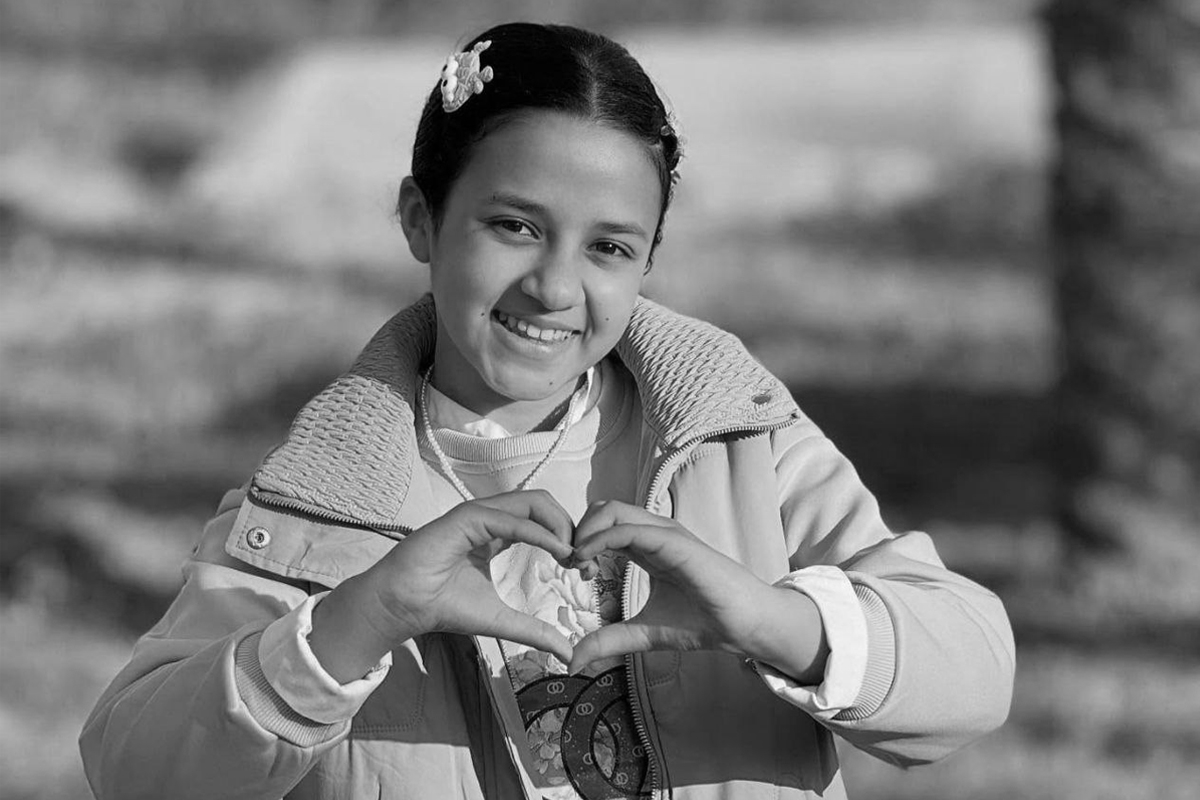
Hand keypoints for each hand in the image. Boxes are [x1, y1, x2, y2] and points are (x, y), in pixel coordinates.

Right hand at [310, 490, 575, 681]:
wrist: (404, 607)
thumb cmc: (444, 607)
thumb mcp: (502, 620)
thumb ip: (535, 631)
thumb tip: (569, 654)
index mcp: (497, 532)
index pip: (543, 521)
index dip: (569, 540)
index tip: (584, 571)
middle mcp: (490, 517)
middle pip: (544, 504)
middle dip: (571, 527)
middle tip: (584, 560)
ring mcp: (479, 514)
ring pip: (533, 502)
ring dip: (561, 526)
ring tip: (574, 555)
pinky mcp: (467, 518)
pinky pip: (512, 519)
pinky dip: (540, 533)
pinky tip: (559, 552)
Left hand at [568, 501, 809, 673]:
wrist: (743, 625)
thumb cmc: (702, 622)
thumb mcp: (643, 633)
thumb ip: (609, 641)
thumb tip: (573, 662)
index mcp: (646, 547)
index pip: (604, 524)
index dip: (581, 542)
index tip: (576, 573)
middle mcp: (653, 533)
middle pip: (602, 509)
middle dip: (578, 530)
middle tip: (573, 565)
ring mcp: (663, 533)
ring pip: (612, 510)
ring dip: (585, 532)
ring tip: (579, 564)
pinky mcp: (673, 541)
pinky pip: (628, 529)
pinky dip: (600, 539)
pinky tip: (589, 562)